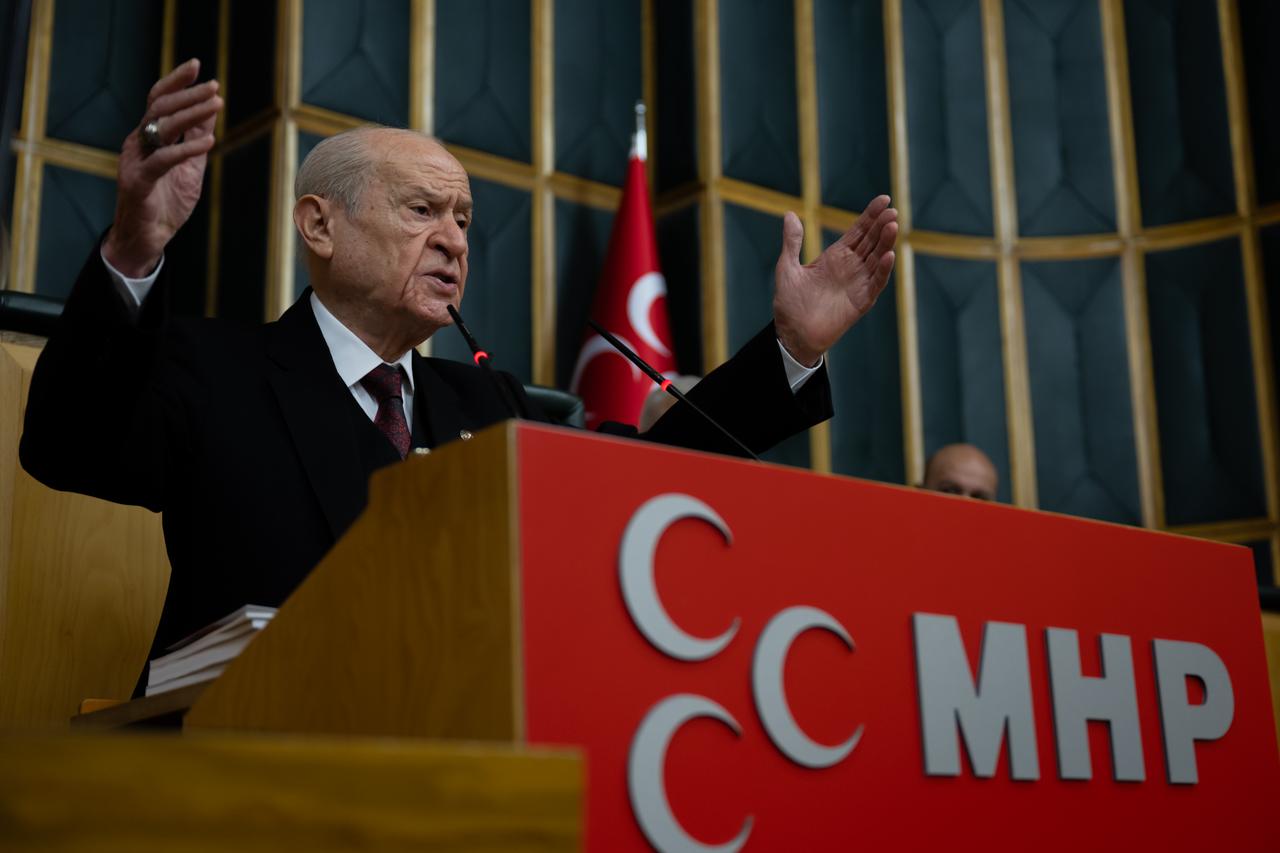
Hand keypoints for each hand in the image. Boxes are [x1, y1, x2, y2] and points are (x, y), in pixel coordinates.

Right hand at [102, 59, 222, 276]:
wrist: (147, 238)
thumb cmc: (166, 202)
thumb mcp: (190, 166)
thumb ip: (197, 139)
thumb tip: (212, 110)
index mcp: (148, 137)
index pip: (159, 100)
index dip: (176, 81)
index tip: (197, 66)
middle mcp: (138, 143)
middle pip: (160, 107)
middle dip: (188, 94)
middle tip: (214, 86)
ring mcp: (135, 160)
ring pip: (161, 127)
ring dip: (191, 114)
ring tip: (217, 104)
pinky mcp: (138, 181)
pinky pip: (163, 160)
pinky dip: (187, 149)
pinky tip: (209, 142)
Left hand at [772, 195, 897, 366]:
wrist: (792, 334)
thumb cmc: (789, 303)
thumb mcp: (787, 267)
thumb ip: (792, 242)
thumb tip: (790, 214)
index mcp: (835, 256)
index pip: (859, 231)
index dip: (871, 215)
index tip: (883, 199)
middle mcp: (850, 267)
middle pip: (871, 241)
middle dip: (882, 225)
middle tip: (891, 210)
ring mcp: (858, 283)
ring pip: (877, 259)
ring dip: (886, 243)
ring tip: (893, 225)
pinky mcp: (861, 301)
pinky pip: (876, 284)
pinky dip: (883, 271)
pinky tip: (889, 256)